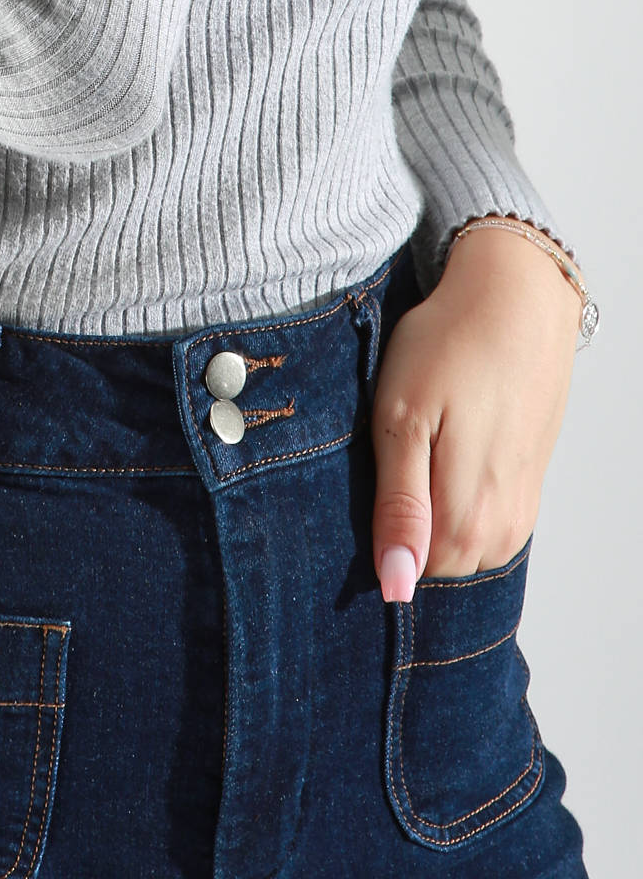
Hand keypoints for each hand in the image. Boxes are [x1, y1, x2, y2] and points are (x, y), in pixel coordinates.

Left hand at [370, 225, 578, 597]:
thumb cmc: (449, 348)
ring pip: (463, 546)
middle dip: (404, 532)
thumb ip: (400, 508)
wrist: (514, 299)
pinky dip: (457, 499)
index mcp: (466, 518)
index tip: (356, 496)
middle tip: (382, 462)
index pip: (410, 577)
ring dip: (431, 515)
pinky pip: (486, 521)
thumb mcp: (402, 422)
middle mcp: (503, 527)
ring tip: (415, 452)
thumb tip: (396, 587)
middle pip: (437, 566)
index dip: (375, 543)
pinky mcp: (529, 482)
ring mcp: (521, 505)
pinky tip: (444, 452)